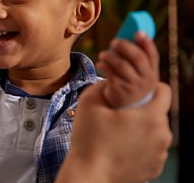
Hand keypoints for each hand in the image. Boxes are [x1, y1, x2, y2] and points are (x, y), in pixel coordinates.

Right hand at [57, 81, 171, 182]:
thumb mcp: (89, 102)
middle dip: (141, 109)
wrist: (89, 175)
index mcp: (151, 116)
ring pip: (155, 131)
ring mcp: (160, 154)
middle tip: (118, 113)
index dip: (149, 85)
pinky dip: (140, 146)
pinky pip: (151, 149)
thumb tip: (111, 80)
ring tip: (118, 132)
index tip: (133, 90)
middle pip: (158, 112)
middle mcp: (163, 135)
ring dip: (141, 128)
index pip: (164, 90)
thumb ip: (104, 85)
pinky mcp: (155, 168)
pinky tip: (121, 147)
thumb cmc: (89, 139)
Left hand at [96, 31, 158, 107]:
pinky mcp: (121, 91)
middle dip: (124, 46)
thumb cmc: (130, 81)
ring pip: (121, 65)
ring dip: (110, 56)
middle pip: (137, 57)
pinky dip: (103, 66)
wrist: (125, 106)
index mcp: (152, 71)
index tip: (137, 32)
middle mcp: (146, 79)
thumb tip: (126, 36)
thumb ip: (135, 57)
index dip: (146, 42)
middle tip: (113, 42)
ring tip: (103, 54)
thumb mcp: (138, 72)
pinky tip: (100, 64)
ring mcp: (134, 86)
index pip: (152, 54)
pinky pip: (110, 74)